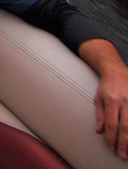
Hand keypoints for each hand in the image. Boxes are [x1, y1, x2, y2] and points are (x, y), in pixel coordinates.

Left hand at [80, 38, 127, 157]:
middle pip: (125, 126)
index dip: (112, 138)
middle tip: (122, 154)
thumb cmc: (106, 86)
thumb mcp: (98, 98)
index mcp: (111, 100)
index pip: (112, 124)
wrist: (115, 69)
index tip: (111, 148)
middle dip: (124, 142)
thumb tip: (99, 132)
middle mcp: (124, 101)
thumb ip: (100, 116)